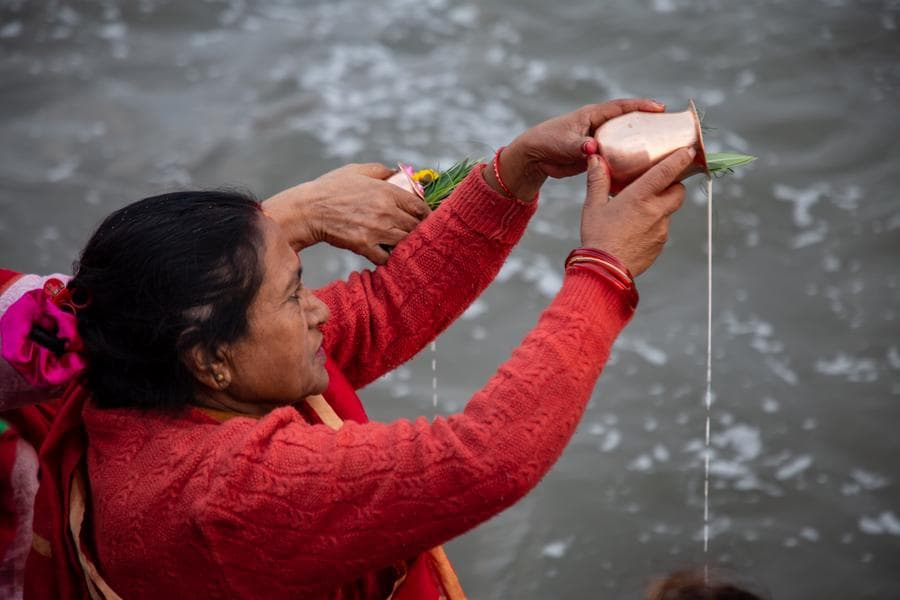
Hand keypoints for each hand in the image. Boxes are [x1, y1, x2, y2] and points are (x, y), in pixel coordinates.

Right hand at [263, 163, 430, 264]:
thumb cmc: (330, 188)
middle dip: (418, 230)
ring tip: (400, 243)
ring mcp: (376, 230)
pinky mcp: (365, 246)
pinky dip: (388, 257)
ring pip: (405, 242)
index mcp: (387, 191)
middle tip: (414, 233)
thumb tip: (398, 174)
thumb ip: (381, 171)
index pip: (421, 207)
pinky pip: (387, 257)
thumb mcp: (357, 171)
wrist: (308, 210)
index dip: (427, 214)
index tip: (425, 219)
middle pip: (416, 226)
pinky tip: (384, 252)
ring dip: (404, 243)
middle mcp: (386, 211)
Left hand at [484, 98, 664, 201]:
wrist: (535, 157)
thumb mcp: (565, 142)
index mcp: (593, 116)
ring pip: (625, 141)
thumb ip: (579, 145)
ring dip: (641, 144)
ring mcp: (599, 141)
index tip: (660, 108)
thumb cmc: (548, 141)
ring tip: (661, 149)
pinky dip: (628, 161)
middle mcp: (599, 126)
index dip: (642, 106)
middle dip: (648, 123)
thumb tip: (593, 148)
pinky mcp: (596, 156)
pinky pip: (616, 157)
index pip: (622, 107)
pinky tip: (641, 169)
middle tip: (669, 128)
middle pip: (629, 123)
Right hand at [579, 147, 692, 276]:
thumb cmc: (598, 237)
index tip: (688, 150)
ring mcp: (661, 229)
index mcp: (640, 197)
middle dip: (673, 184)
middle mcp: (656, 211)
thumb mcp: (593, 206)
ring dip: (660, 206)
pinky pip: (662, 229)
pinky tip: (636, 230)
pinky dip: (654, 225)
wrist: (605, 270)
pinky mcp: (660, 244)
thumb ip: (598, 180)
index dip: (680, 158)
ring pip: (669, 211)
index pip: (668, 171)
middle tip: (659, 183)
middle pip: (678, 191)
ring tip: (639, 211)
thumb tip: (596, 160)